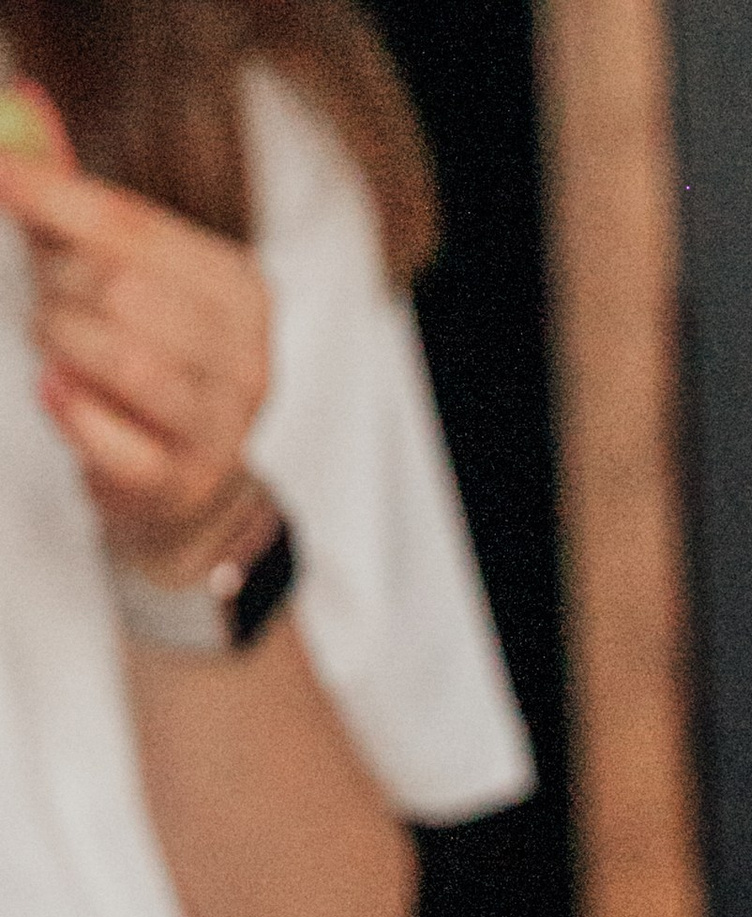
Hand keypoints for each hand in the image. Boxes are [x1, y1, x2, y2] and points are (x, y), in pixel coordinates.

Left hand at [0, 100, 272, 587]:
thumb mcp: (121, 273)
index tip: (1, 175)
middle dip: (59, 288)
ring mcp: (222, 425)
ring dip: (62, 344)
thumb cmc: (143, 360)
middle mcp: (246, 354)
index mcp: (238, 287)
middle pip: (123, 289)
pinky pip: (111, 439)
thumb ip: (76, 204)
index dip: (55, 198)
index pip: (133, 226)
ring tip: (56, 346)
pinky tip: (58, 392)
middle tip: (46, 300)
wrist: (179, 486)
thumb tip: (22, 113)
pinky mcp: (184, 481)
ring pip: (121, 359)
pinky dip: (69, 410)